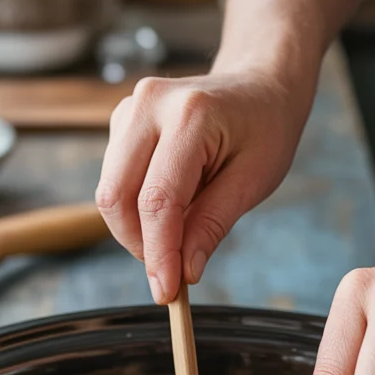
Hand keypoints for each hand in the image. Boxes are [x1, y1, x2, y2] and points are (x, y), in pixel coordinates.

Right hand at [95, 69, 311, 303]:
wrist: (259, 83)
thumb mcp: (253, 180)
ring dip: (136, 229)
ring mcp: (130, 110)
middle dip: (138, 244)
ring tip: (179, 232)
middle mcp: (149, 104)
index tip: (166, 292)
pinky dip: (135, 209)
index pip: (157, 200)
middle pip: (116, 196)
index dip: (158, 253)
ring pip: (109, 192)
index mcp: (190, 115)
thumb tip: (184, 272)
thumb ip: (213, 225)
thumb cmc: (265, 129)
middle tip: (170, 271)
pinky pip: (114, 181)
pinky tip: (171, 206)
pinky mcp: (122, 122)